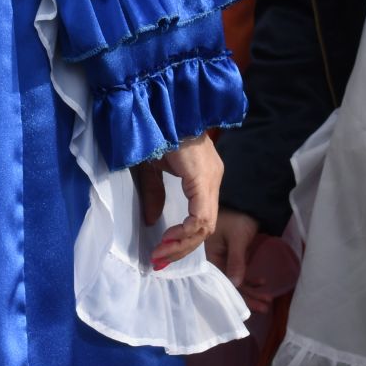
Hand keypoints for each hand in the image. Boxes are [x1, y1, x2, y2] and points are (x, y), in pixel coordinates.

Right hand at [135, 134, 221, 269]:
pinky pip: (201, 217)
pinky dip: (185, 232)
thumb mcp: (152, 168)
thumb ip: (154, 194)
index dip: (183, 239)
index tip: (161, 252)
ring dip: (182, 244)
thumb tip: (151, 221)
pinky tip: (168, 238)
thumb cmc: (155, 129)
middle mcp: (213, 179)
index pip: (202, 218)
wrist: (161, 105)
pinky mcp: (204, 179)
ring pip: (206, 226)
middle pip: (206, 227)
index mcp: (204, 176)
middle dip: (181, 248)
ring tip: (161, 254)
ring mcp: (212, 178)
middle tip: (159, 260)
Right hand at [204, 208, 278, 311]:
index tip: (250, 309)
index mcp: (209, 256)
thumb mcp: (237, 239)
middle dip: (248, 297)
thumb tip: (235, 284)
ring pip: (236, 279)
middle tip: (265, 307)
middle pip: (229, 283)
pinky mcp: (232, 255)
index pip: (221, 282)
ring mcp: (223, 257)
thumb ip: (236, 261)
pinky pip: (239, 271)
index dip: (235, 296)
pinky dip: (251, 279)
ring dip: (252, 290)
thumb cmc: (236, 217)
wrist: (243, 199)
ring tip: (267, 300)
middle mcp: (214, 260)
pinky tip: (262, 283)